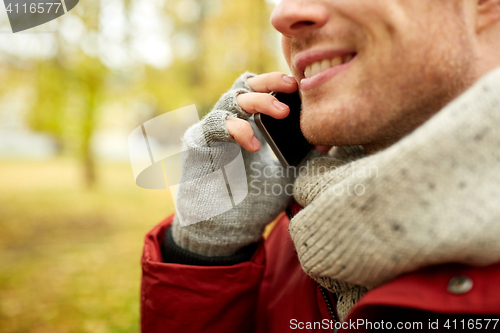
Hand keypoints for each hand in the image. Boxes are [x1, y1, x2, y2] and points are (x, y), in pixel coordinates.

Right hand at [170, 72, 302, 256]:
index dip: (279, 83)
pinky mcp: (199, 142)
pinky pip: (215, 123)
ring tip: (282, 113)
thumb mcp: (287, 172)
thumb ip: (302, 154)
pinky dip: (236, 129)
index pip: (262, 90)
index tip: (302, 86)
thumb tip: (326, 139)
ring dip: (258, 101)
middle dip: (270, 82)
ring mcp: (214, 130)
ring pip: (232, 98)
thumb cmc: (257, 200)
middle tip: (291, 86)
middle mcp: (232, 121)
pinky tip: (254, 145)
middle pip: (246, 85)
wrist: (227, 228)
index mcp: (251, 123)